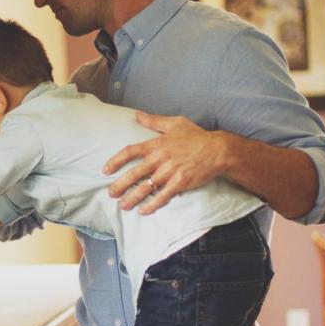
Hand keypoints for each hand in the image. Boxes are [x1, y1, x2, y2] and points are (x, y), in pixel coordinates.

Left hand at [102, 111, 228, 214]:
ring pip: (146, 187)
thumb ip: (154, 121)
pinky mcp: (180, 183)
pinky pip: (163, 196)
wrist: (218, 150)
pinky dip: (152, 204)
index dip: (115, 161)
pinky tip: (144, 211)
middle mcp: (160, 158)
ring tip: (123, 206)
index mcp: (157, 144)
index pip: (130, 151)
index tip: (105, 170)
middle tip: (110, 194)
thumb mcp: (175, 123)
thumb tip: (136, 115)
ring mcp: (170, 172)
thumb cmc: (197, 136)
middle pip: (134, 173)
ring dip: (133, 198)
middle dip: (120, 185)